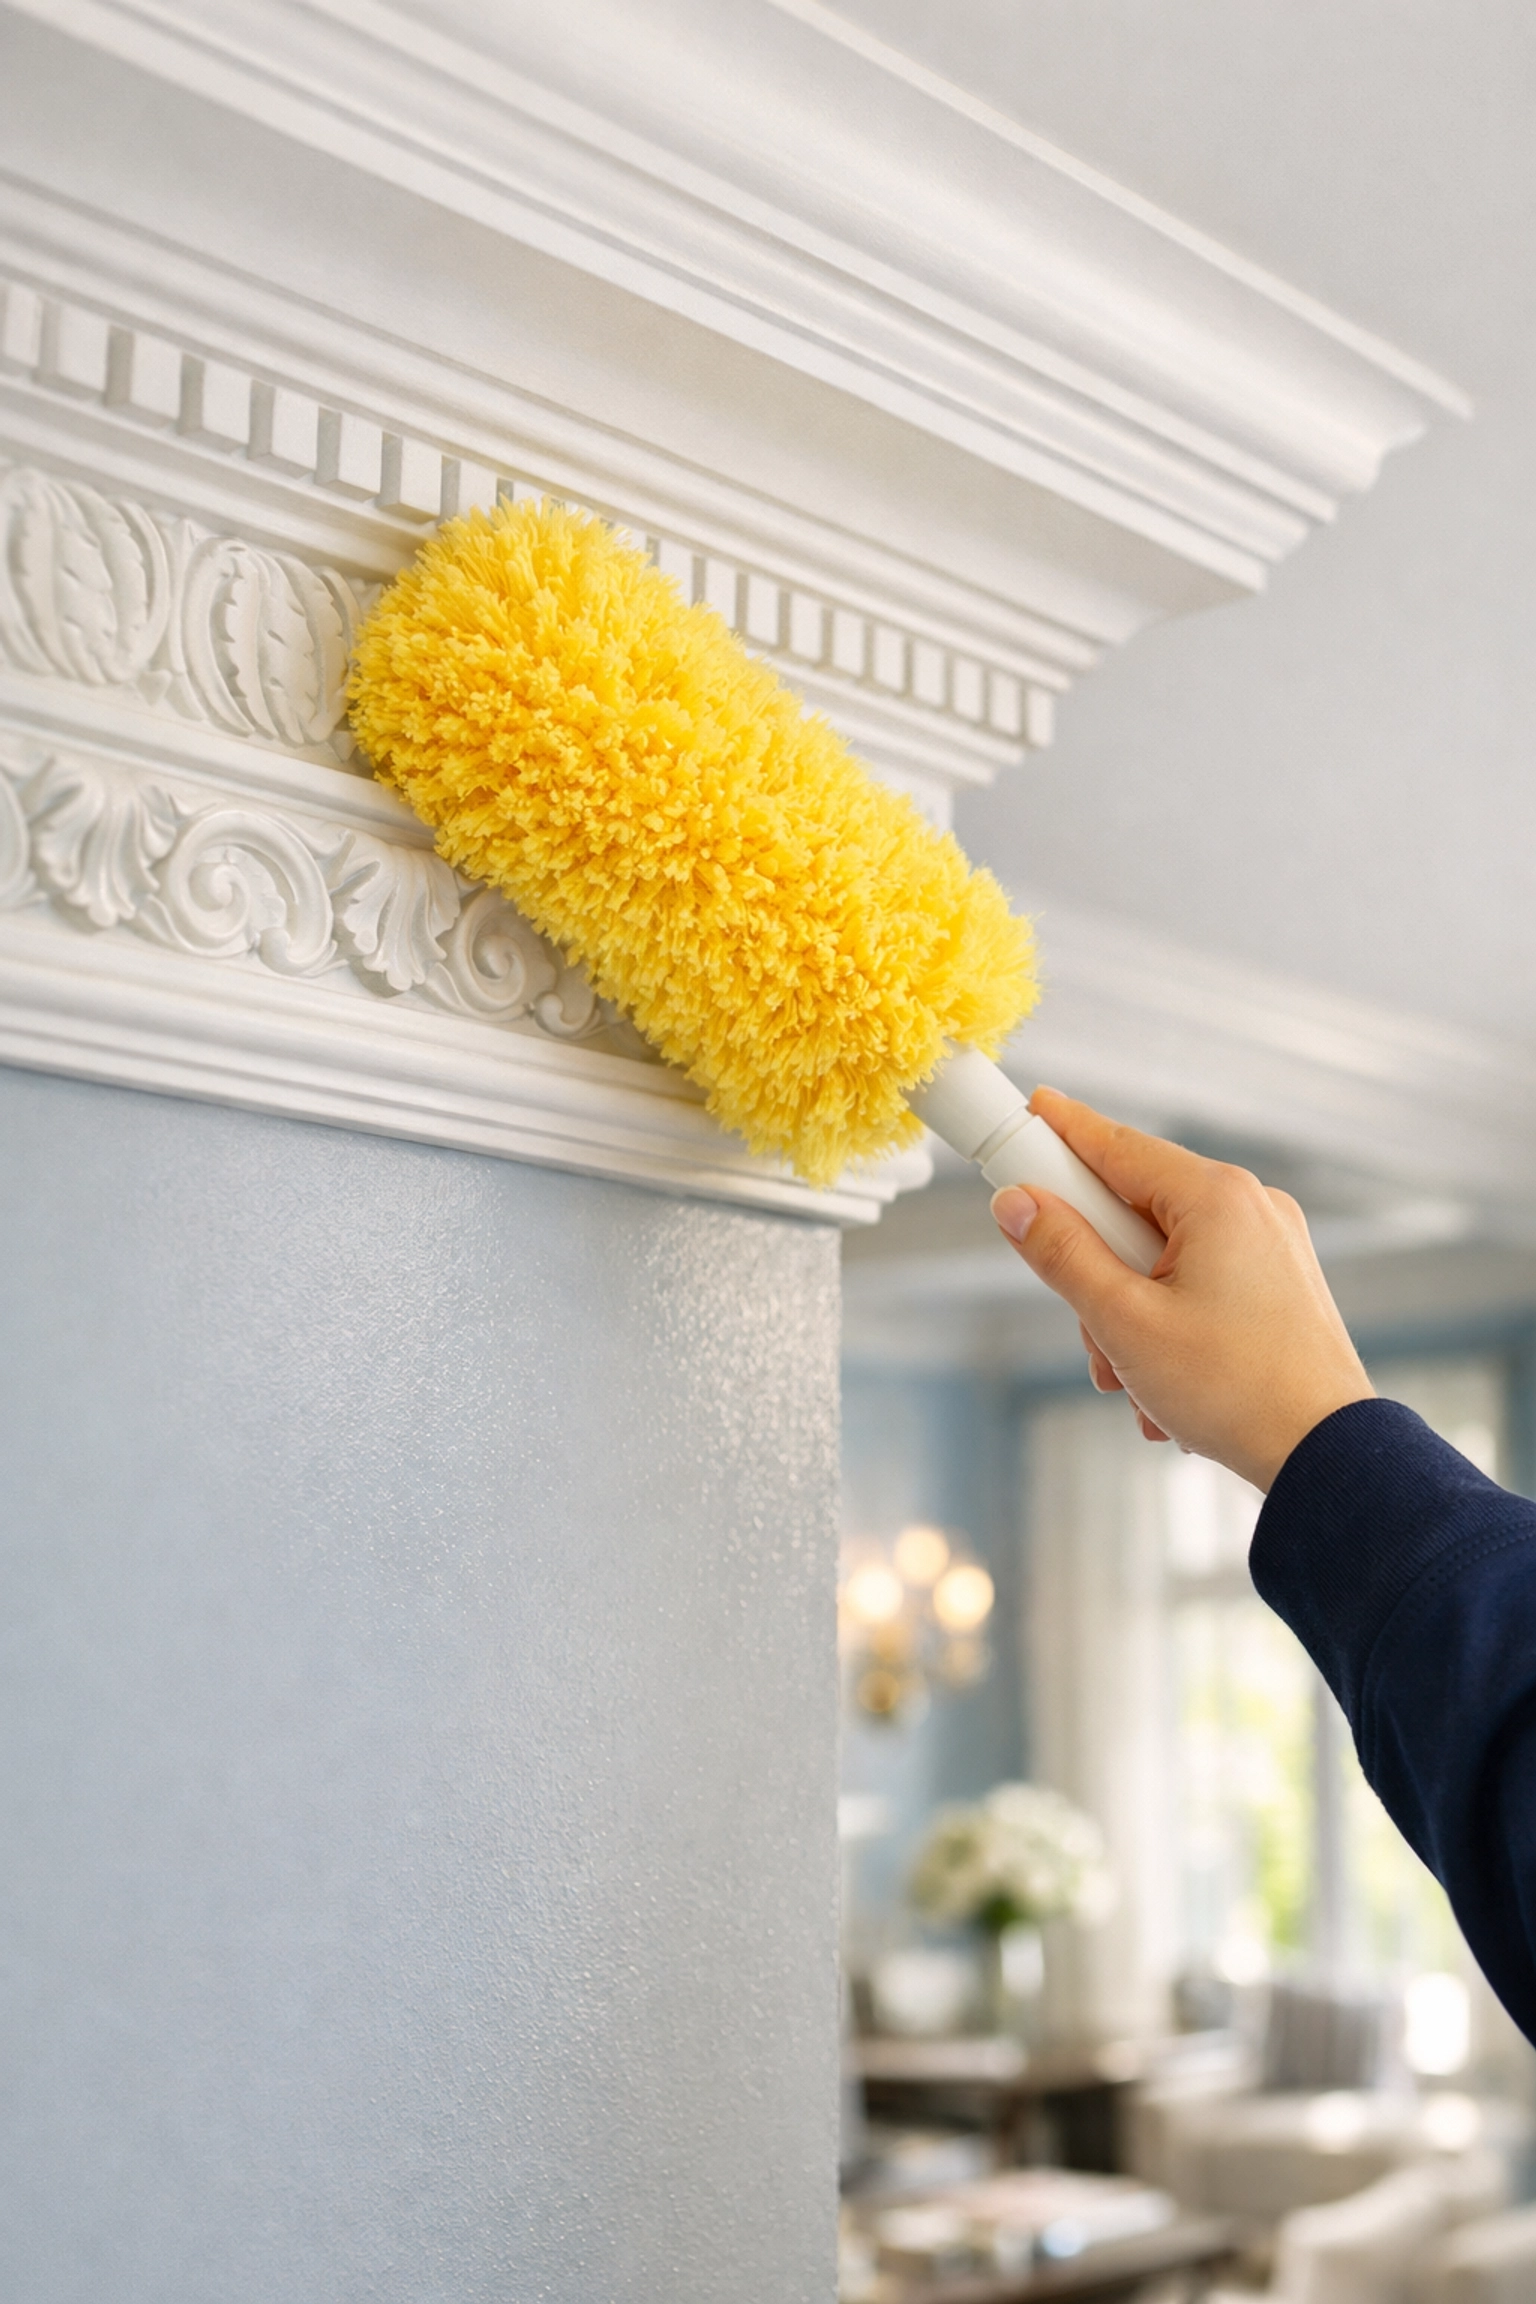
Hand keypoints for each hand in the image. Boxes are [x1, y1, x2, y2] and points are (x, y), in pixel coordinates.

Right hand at [991, 1089, 1373, 1490]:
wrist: (1328, 1455)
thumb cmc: (1234, 1390)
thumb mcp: (1124, 1322)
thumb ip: (1062, 1254)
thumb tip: (1016, 1204)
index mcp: (1216, 1198)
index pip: (1116, 1144)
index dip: (1060, 1130)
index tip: (1025, 1111)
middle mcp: (1251, 1206)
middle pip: (1133, 1211)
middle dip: (1097, 1276)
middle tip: (1093, 1331)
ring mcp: (1271, 1244)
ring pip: (1161, 1257)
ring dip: (1130, 1318)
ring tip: (1137, 1383)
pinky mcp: (1279, 1283)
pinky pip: (1199, 1283)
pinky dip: (1169, 1328)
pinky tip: (1168, 1388)